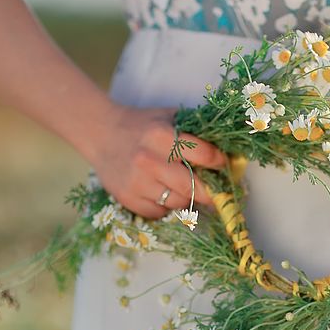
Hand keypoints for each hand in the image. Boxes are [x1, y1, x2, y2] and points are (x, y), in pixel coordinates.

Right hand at [85, 106, 226, 218]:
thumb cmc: (141, 125)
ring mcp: (137, 181)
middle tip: (216, 191)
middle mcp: (149, 160)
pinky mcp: (127, 198)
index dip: (219, 162)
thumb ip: (194, 131)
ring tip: (184, 187)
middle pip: (194, 186)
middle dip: (210, 191)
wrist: (100, 133)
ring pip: (179, 202)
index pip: (204, 155)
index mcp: (162, 135)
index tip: (223, 165)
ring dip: (187, 198)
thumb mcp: (168, 117)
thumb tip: (228, 150)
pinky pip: (160, 212)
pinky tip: (163, 193)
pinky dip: (166, 206)